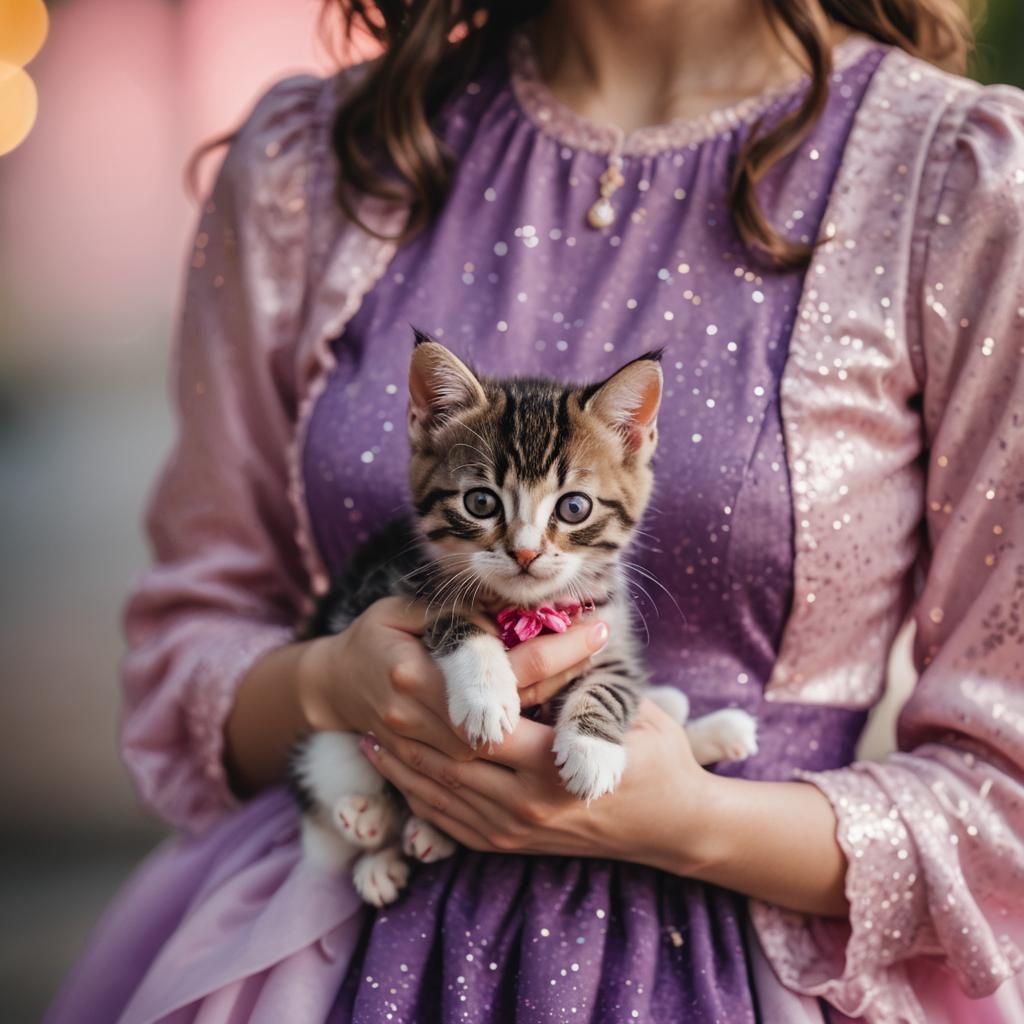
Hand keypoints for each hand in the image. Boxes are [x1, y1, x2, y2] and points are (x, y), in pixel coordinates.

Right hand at [297, 596, 610, 760]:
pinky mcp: (427, 777)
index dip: (554, 650)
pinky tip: (559, 742)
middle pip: (508, 719)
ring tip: (597, 697)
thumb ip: (453, 614)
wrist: (335, 687)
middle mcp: (417, 721)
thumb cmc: (376, 636)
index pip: (500, 668)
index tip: (599, 628)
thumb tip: (512, 615)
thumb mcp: (403, 608)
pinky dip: (521, 764)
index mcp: (412, 674)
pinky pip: (482, 779)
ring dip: (550, 729)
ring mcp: (422, 757)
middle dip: (564, 688)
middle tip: (608, 663)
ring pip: (500, 757)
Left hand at [361, 698, 714, 872]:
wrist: (674, 827)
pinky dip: (415, 792)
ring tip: (369, 723)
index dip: (443, 697)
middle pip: (448, 757)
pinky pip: (447, 819)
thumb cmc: (659, 758)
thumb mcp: (629, 712)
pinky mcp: (508, 843)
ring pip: (439, 789)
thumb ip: (584, 684)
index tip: (411, 664)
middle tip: (377, 685)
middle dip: (408, 722)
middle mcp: (524, 804)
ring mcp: (513, 829)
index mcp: (553, 768)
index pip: (481, 728)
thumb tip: (539, 637)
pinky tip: (394, 767)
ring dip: (401, 756)